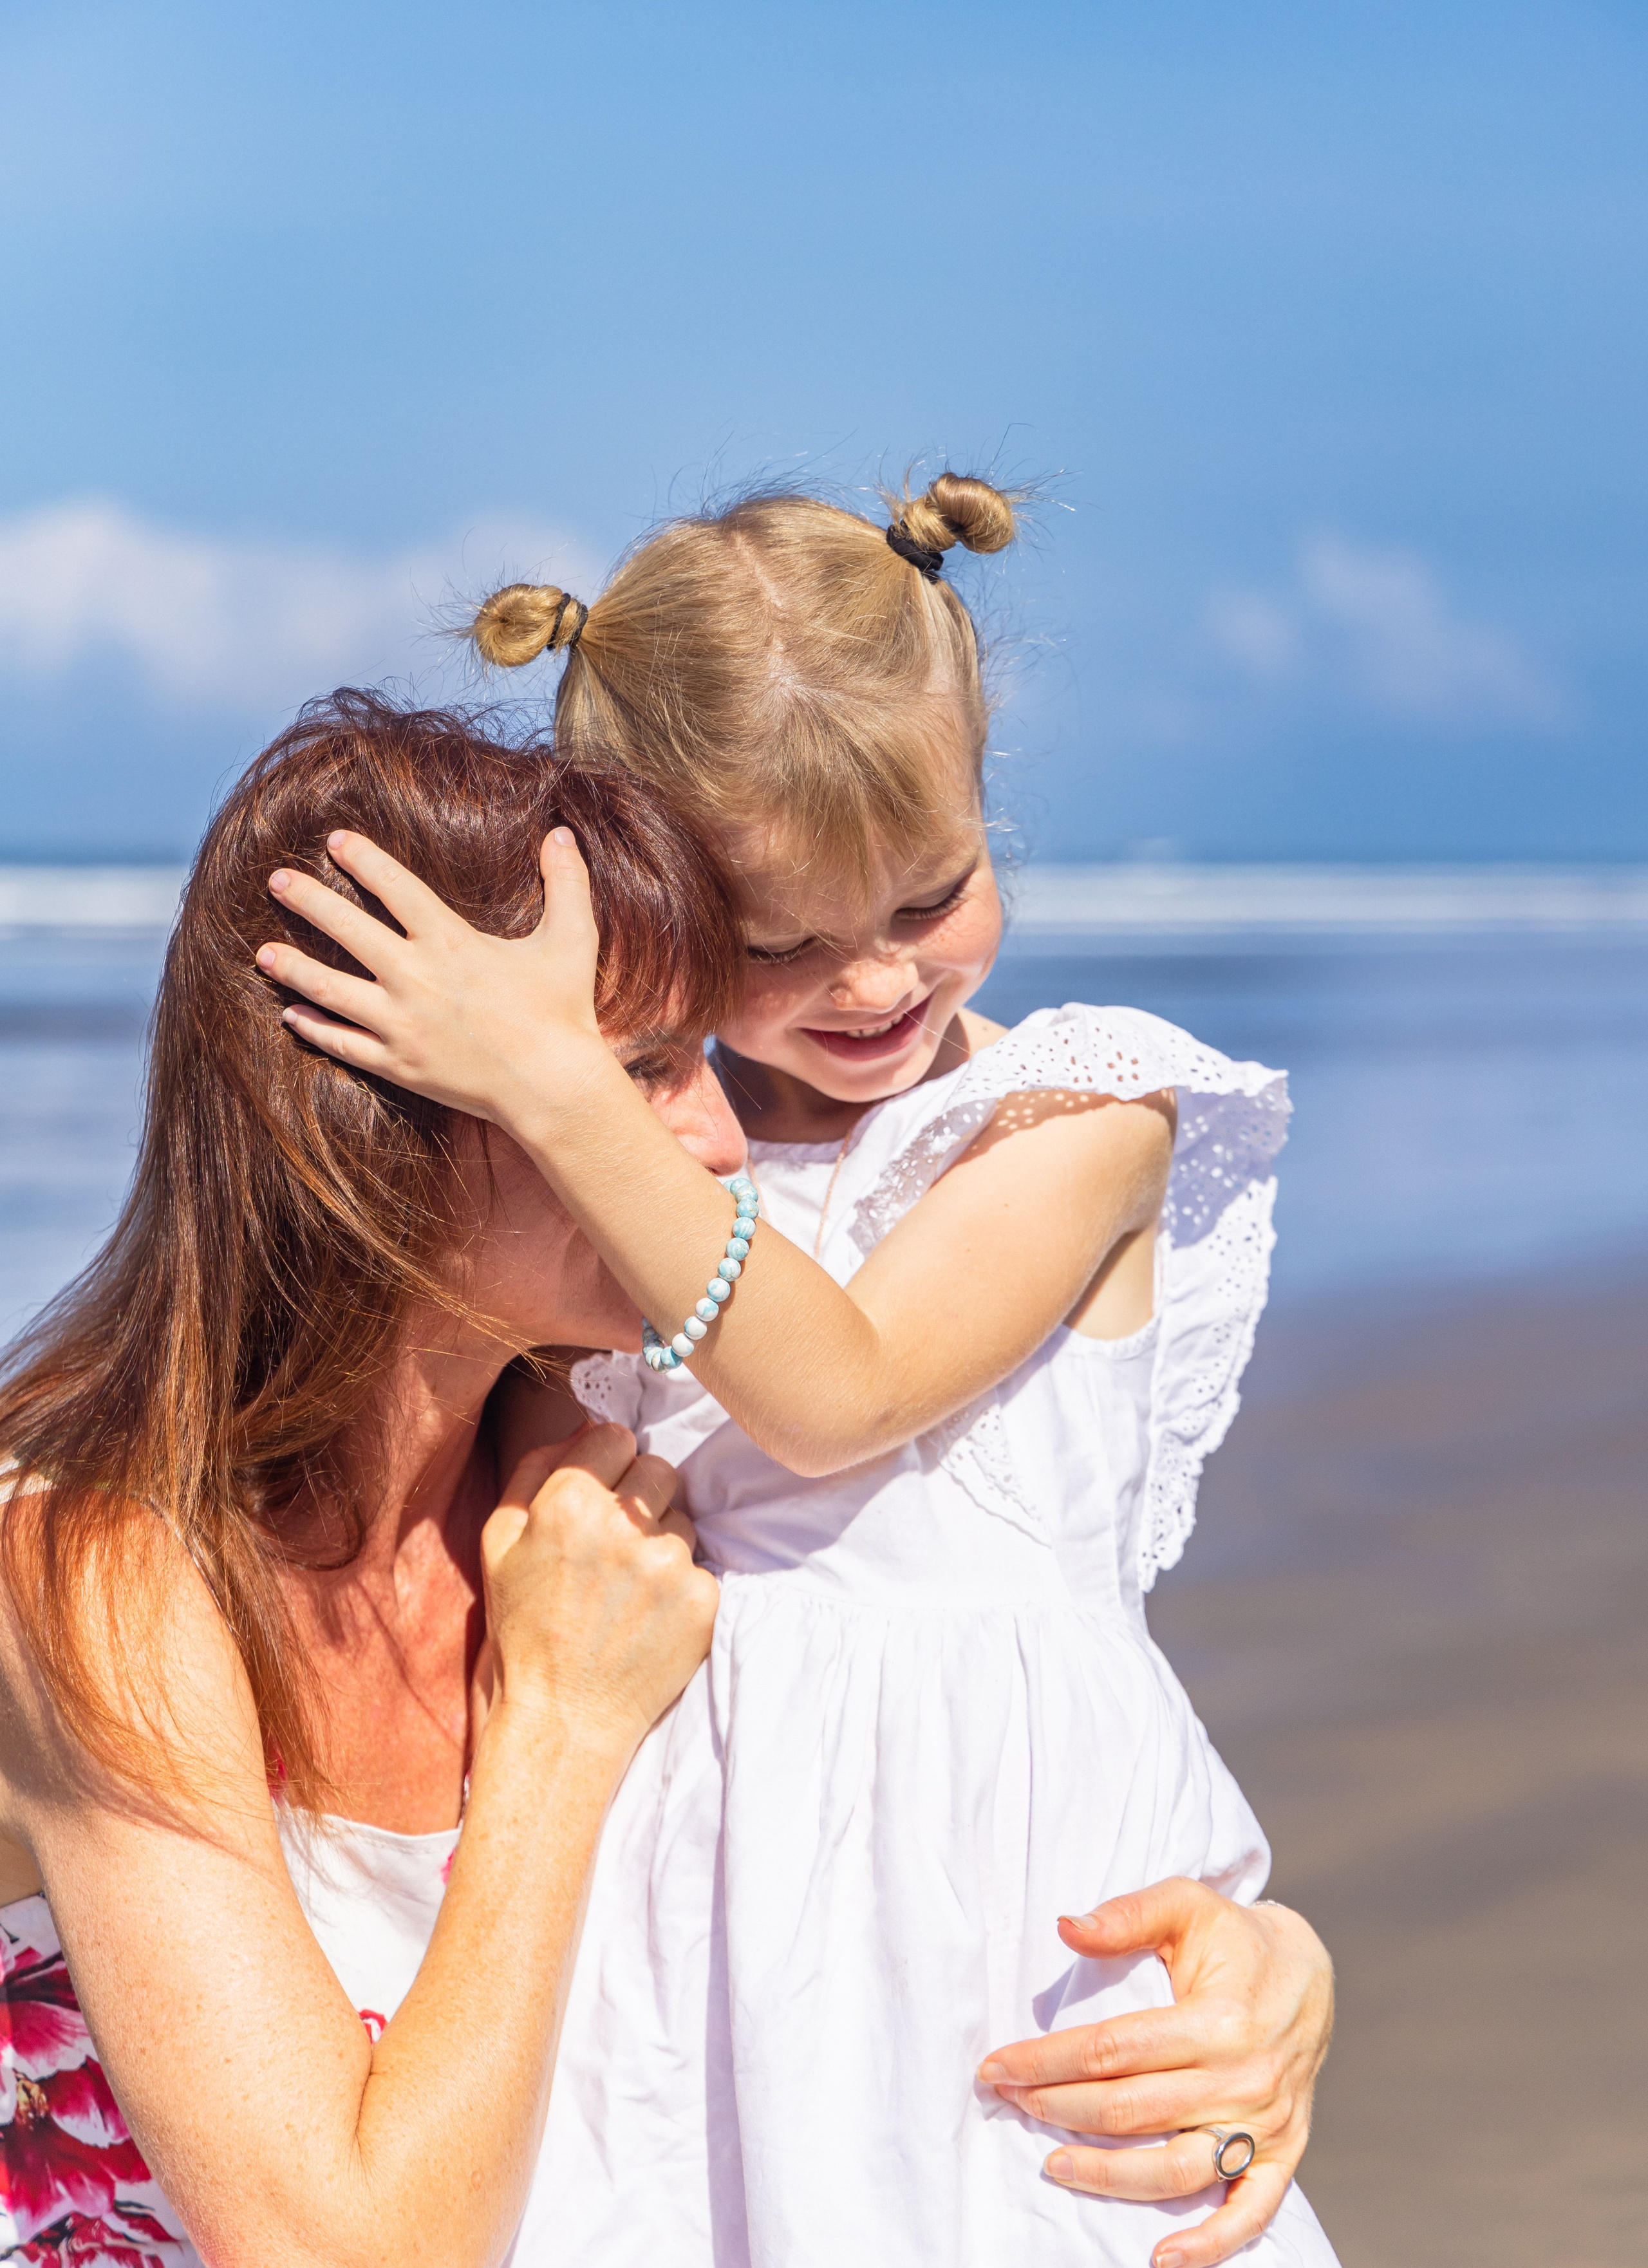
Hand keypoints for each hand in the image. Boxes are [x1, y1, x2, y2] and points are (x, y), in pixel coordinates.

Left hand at [253, 827, 605, 1131]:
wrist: (553, 1087)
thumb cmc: (565, 1011)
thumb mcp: (573, 939)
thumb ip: (566, 881)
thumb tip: (562, 831)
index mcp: (452, 942)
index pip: (395, 887)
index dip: (363, 859)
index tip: (335, 840)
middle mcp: (416, 978)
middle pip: (348, 929)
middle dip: (308, 900)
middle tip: (276, 880)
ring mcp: (401, 1025)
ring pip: (330, 988)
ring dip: (293, 967)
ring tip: (263, 952)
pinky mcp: (399, 1065)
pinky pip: (343, 1044)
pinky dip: (314, 1028)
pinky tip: (291, 1014)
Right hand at [480, 1423, 716, 1767]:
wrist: (563, 1715)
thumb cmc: (524, 1626)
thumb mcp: (500, 1541)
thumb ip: (537, 1469)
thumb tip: (587, 1427)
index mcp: (569, 1501)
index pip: (616, 1436)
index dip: (607, 1467)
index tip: (598, 1498)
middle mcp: (623, 1524)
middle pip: (658, 1469)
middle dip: (639, 1497)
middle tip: (614, 1545)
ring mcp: (668, 1563)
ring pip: (682, 1520)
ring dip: (661, 1543)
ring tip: (627, 1589)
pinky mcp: (702, 1599)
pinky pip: (701, 1567)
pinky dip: (680, 1588)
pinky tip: (648, 1616)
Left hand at [977, 1878, 1332, 2267]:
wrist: (1309, 1972)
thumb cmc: (1234, 1937)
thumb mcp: (1186, 1904)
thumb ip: (1126, 1915)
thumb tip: (1065, 1927)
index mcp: (1220, 2019)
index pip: (1113, 2051)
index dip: (1046, 2060)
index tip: (997, 2066)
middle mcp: (1245, 2078)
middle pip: (1132, 2110)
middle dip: (1058, 2108)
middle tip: (1010, 2101)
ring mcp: (1267, 2123)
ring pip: (1176, 2169)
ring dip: (1108, 2176)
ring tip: (1053, 2163)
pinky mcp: (1285, 2153)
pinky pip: (1250, 2212)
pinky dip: (1210, 2243)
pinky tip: (1163, 2256)